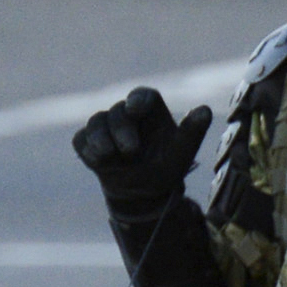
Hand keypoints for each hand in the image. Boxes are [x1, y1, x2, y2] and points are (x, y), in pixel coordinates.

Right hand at [72, 87, 212, 217]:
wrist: (142, 190)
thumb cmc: (166, 166)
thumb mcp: (182, 152)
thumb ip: (192, 131)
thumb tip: (205, 109)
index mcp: (151, 110)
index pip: (143, 95)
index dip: (137, 100)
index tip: (135, 109)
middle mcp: (126, 113)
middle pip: (117, 112)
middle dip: (121, 129)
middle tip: (131, 150)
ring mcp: (104, 125)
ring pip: (95, 123)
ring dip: (101, 139)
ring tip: (109, 155)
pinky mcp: (87, 141)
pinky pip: (81, 140)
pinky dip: (88, 150)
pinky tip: (99, 162)